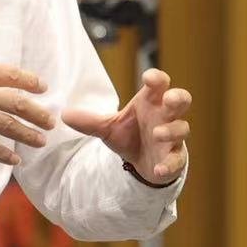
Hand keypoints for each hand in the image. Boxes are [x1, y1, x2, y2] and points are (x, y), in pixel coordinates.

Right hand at [0, 60, 54, 164]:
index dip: (31, 81)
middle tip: (50, 122)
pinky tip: (14, 160)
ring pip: (5, 124)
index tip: (43, 88)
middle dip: (38, 113)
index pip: (10, 73)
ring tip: (40, 142)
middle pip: (16, 101)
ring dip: (27, 134)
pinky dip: (2, 153)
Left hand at [63, 68, 191, 182]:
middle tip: (169, 99)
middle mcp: (165, 116)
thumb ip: (90, 121)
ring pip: (182, 128)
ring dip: (171, 130)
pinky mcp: (175, 158)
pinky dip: (169, 163)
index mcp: (151, 102)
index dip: (157, 78)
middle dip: (178, 98)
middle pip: (181, 100)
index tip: (149, 78)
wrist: (140, 162)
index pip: (159, 83)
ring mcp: (172, 137)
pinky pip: (177, 159)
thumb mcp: (108, 127)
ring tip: (157, 134)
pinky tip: (159, 168)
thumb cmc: (129, 134)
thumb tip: (64, 114)